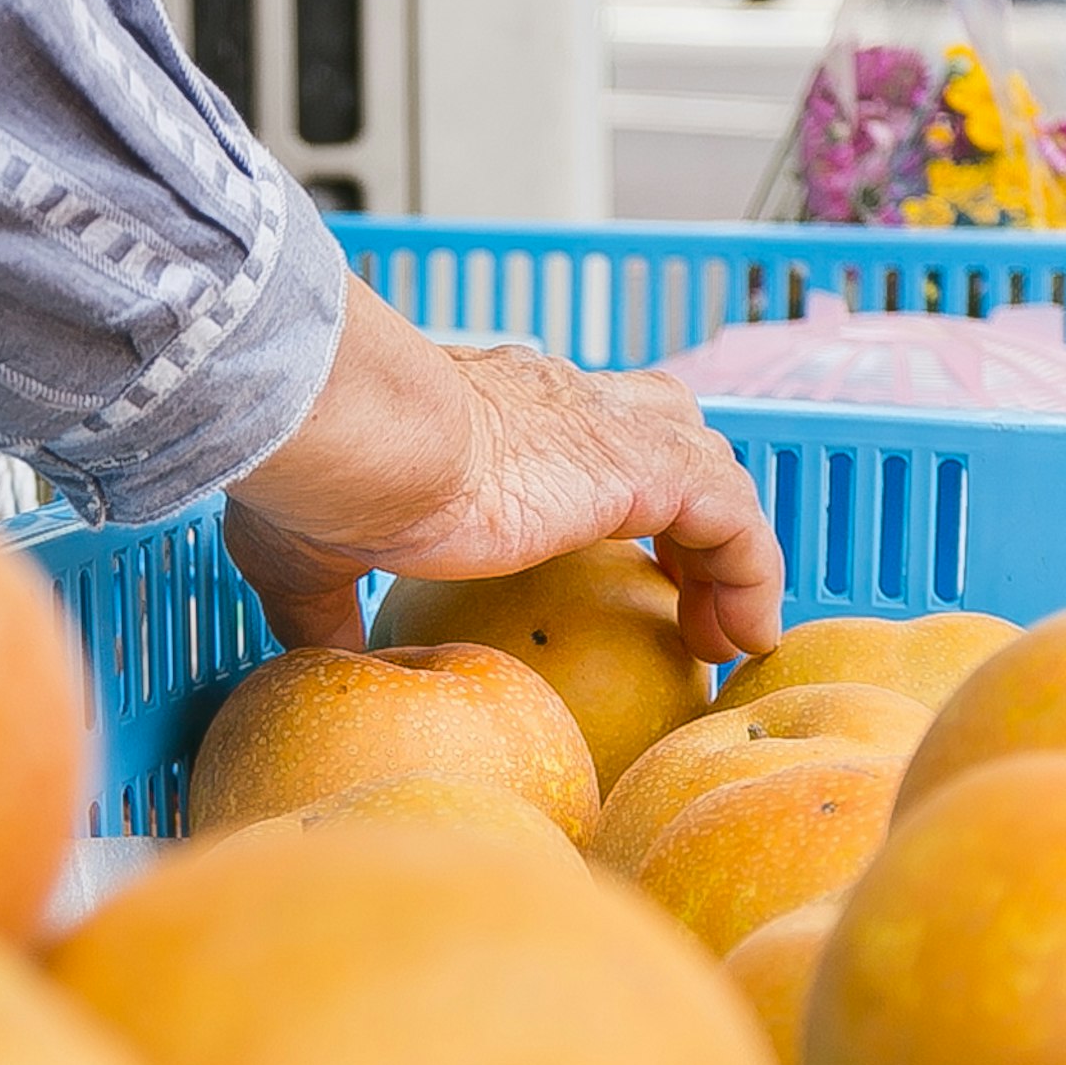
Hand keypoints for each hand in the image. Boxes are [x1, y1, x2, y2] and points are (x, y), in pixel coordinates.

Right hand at [221, 281, 785, 662]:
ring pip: (711, 472)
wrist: (362, 436)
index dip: (606, 490)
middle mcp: (567, 403)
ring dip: (728, 553)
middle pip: (663, 431)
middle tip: (679, 598)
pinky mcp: (645, 467)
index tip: (610, 567)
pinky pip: (735, 520)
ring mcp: (612, 430)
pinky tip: (748, 637)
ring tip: (722, 636)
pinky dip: (754, 573)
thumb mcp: (311, 558)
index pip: (577, 430)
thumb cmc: (326, 482)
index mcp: (495, 414)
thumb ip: (325, 610)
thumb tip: (320, 661)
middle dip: (684, 507)